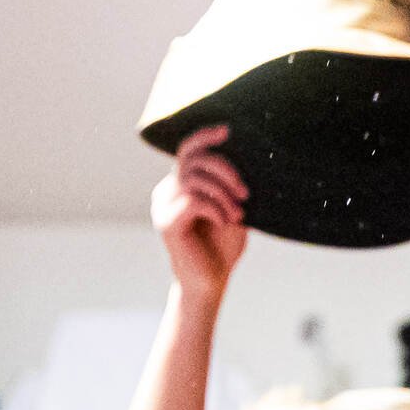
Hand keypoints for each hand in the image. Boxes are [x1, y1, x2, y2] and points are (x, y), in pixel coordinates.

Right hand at [151, 125, 247, 303]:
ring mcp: (162, 207)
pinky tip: (226, 221)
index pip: (187, 149)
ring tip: (238, 213)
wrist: (212, 279)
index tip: (227, 130)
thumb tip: (246, 153)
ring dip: (224, 194)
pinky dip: (217, 208)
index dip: (204, 136)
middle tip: (245, 192)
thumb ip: (229, 183)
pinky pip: (195, 201)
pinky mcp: (166, 222)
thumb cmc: (223, 243)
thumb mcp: (232, 205)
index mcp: (180, 184)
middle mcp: (166, 191)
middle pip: (194, 160)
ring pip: (195, 180)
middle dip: (225, 170)